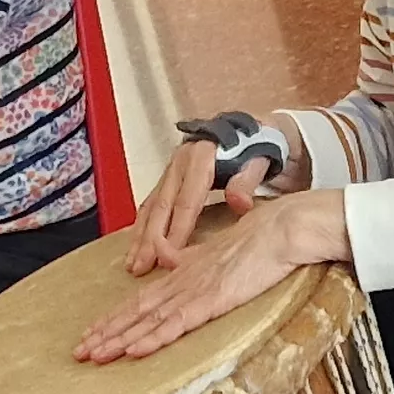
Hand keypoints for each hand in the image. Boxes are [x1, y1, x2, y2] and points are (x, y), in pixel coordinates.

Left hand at [75, 188, 349, 361]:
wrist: (280, 230)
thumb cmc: (256, 241)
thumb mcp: (214, 251)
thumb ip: (187, 257)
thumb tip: (165, 255)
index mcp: (181, 272)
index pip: (140, 298)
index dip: (115, 317)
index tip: (93, 332)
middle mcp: (181, 281)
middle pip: (135, 311)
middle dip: (106, 333)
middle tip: (79, 352)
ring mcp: (194, 291)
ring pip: (148, 319)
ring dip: (119, 339)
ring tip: (94, 355)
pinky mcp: (211, 300)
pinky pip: (176, 323)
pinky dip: (153, 337)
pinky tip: (134, 350)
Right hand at [127, 122, 298, 277]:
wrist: (251, 127)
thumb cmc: (257, 145)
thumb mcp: (260, 157)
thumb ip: (248, 180)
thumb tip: (238, 202)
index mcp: (202, 156)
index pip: (187, 200)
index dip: (177, 229)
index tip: (170, 254)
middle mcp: (181, 161)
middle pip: (162, 205)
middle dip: (150, 239)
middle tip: (141, 266)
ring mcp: (172, 168)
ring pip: (152, 206)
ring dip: (140, 236)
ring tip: (132, 263)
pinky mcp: (170, 176)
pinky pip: (152, 203)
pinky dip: (142, 226)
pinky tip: (136, 245)